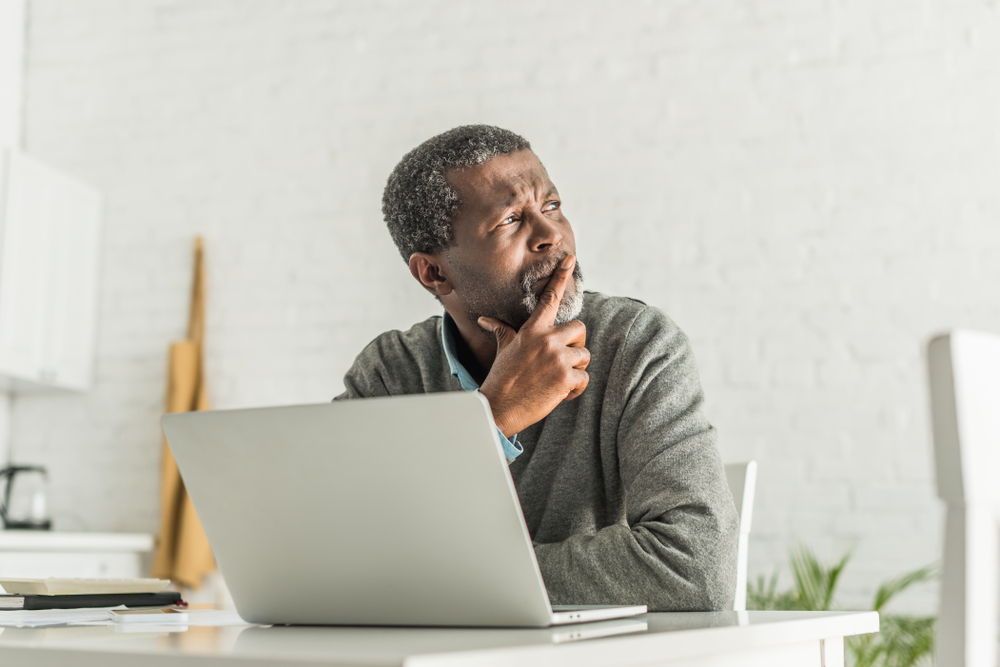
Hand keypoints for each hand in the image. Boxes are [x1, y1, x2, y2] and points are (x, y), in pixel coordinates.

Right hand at [477, 254, 589, 437]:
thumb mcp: (504, 349)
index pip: (550, 298)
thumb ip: (501, 330)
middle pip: (580, 328)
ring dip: (575, 370)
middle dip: (576, 344)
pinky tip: (560, 394)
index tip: (571, 259)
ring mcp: (557, 358)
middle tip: (562, 359)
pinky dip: (575, 389)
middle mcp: (546, 339)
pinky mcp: (565, 377)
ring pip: (584, 356)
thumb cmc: (501, 378)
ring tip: (556, 380)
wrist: (499, 407)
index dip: (561, 277)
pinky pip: (584, 378)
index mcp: (532, 330)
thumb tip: (484, 319)